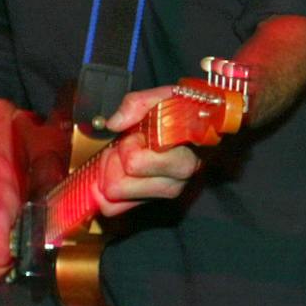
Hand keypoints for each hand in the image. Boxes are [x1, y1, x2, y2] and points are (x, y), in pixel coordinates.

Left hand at [94, 86, 200, 217]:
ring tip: (125, 157)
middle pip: (119, 186)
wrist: (197, 126)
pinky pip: (113, 207)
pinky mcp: (151, 201)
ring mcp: (163, 193)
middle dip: (114, 163)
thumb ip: (137, 104)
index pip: (135, 164)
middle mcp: (175, 181)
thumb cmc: (180, 113)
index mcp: (182, 158)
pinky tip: (121, 171)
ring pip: (114, 198)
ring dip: (112, 174)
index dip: (128, 146)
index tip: (139, 134)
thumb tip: (114, 123)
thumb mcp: (162, 98)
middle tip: (126, 146)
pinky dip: (109, 190)